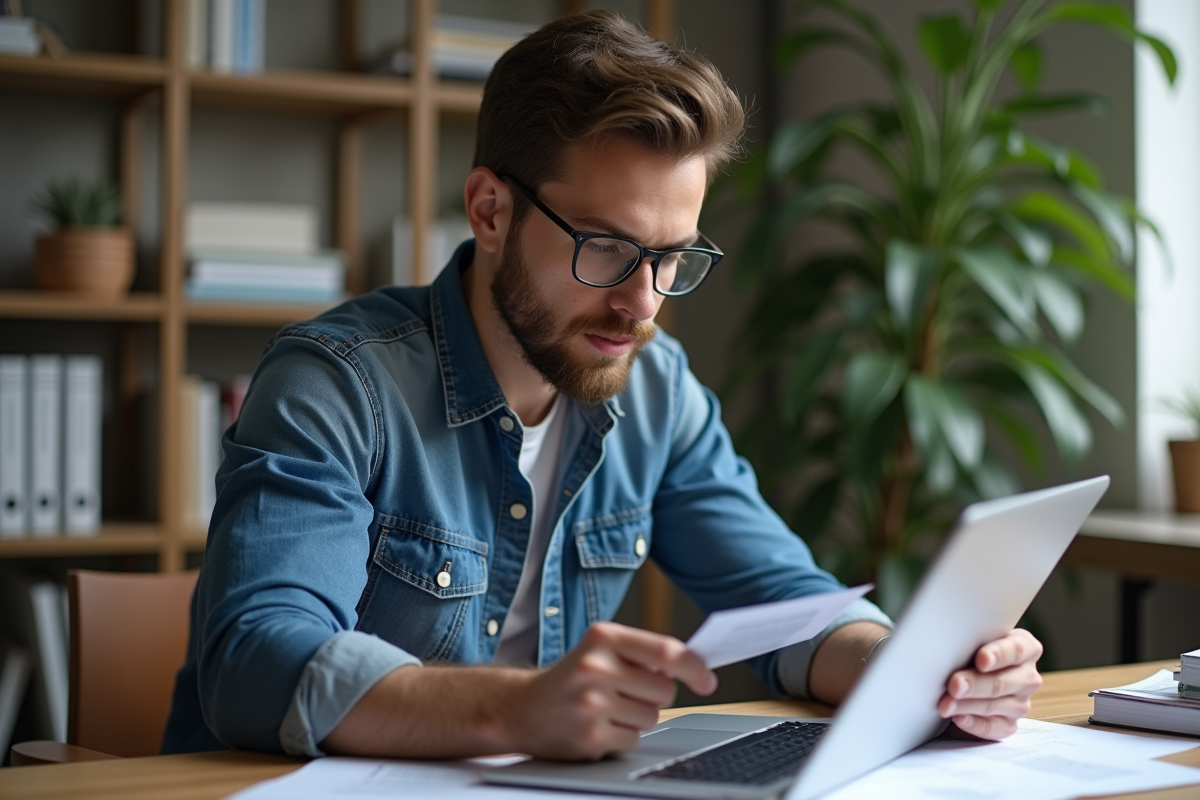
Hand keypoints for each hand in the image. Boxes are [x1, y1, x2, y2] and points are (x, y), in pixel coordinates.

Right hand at [508, 622, 716, 760]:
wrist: (521, 708)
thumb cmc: (572, 677)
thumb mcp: (600, 649)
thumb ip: (642, 653)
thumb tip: (694, 666)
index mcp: (603, 637)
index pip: (665, 651)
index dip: (694, 667)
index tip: (707, 680)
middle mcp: (595, 666)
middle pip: (663, 690)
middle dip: (654, 695)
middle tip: (625, 692)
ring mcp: (591, 703)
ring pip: (651, 717)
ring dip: (637, 717)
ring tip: (607, 708)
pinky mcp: (590, 736)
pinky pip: (633, 739)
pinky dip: (622, 736)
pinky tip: (598, 725)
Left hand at [937, 628, 1042, 739]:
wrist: (964, 678)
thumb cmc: (969, 651)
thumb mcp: (973, 641)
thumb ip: (971, 639)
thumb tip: (949, 642)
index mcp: (1025, 648)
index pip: (1018, 649)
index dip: (999, 654)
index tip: (981, 659)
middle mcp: (1027, 677)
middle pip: (1002, 682)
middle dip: (975, 683)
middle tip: (954, 684)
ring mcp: (1021, 703)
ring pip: (994, 705)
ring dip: (967, 705)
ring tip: (945, 704)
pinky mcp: (1009, 725)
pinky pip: (993, 728)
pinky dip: (974, 724)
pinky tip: (958, 718)